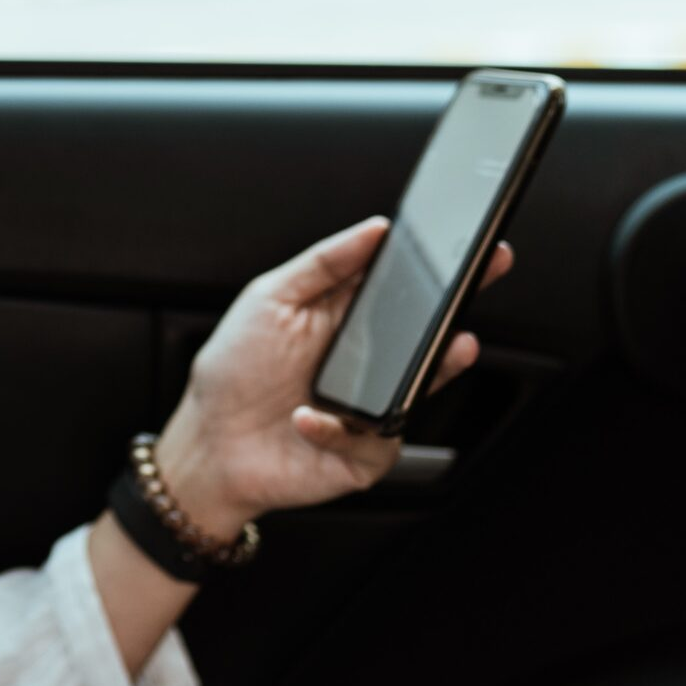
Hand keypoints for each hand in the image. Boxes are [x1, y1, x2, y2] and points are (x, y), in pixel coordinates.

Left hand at [150, 218, 511, 538]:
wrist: (210, 445)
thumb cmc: (234, 372)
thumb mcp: (268, 300)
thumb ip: (321, 263)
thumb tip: (374, 230)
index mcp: (346, 321)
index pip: (403, 289)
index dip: (439, 270)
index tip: (470, 246)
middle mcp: (368, 363)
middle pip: (426, 335)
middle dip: (456, 310)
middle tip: (475, 285)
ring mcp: (372, 409)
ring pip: (419, 388)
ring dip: (435, 368)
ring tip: (445, 348)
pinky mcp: (365, 455)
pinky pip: (375, 440)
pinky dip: (338, 429)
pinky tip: (306, 418)